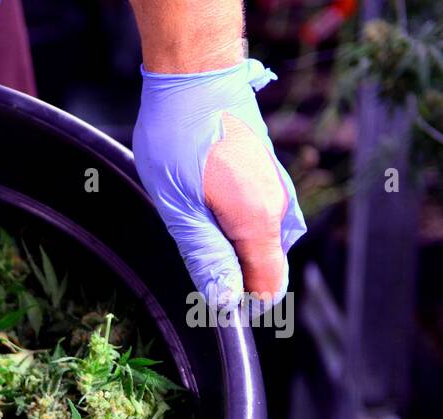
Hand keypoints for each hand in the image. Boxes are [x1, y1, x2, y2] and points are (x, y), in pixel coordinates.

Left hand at [133, 58, 305, 311]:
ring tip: (195, 228)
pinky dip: (238, 229)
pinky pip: (261, 219)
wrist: (196, 76)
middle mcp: (280, 207)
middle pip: (266, 268)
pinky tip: (207, 211)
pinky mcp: (269, 175)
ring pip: (263, 244)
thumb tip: (225, 303)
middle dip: (234, 276)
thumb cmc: (178, 138)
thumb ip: (206, 256)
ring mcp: (278, 188)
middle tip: (191, 258)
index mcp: (260, 221)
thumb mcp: (179, 208)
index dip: (240, 304)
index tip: (208, 303)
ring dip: (234, 250)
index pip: (268, 287)